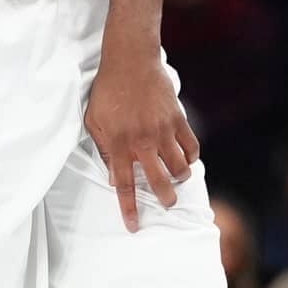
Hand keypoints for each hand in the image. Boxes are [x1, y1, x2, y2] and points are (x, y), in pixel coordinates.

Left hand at [85, 54, 198, 230]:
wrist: (130, 60)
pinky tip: (187, 158)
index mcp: (120, 144)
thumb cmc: (108, 90)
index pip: (124, 185)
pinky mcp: (178, 118)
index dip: (130, 208)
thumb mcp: (95, 121)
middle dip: (165, 199)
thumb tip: (113, 176)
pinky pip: (191, 145)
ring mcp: (163, 130)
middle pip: (159, 181)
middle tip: (167, 204)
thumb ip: (104, 150)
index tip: (134, 226)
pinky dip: (192, 156)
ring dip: (180, 178)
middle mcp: (143, 142)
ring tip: (177, 179)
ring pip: (180, 166)